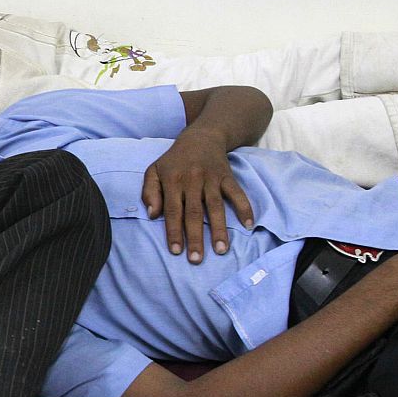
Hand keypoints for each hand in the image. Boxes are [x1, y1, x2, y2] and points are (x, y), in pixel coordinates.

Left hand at [141, 130, 254, 262]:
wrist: (201, 137)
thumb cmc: (174, 160)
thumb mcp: (154, 171)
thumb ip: (149, 192)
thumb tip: (152, 215)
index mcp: (172, 180)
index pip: (172, 210)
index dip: (174, 231)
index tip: (176, 252)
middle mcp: (192, 180)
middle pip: (194, 213)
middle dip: (195, 238)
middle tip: (196, 259)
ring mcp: (211, 178)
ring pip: (215, 207)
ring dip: (219, 229)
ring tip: (220, 250)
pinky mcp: (227, 176)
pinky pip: (237, 193)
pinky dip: (244, 207)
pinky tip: (248, 225)